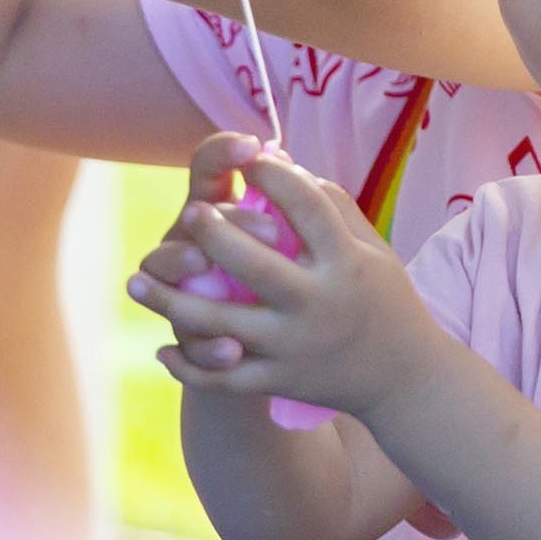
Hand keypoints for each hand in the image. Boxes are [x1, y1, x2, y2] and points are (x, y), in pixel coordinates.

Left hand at [126, 136, 441, 420]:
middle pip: (253, 265)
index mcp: (345, 263)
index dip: (274, 176)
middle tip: (189, 212)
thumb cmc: (383, 299)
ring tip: (136, 281)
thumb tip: (277, 160)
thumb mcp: (372, 248)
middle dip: (214, 234)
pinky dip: (189, 366)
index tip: (251, 158)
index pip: (306, 207)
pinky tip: (163, 348)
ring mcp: (293, 346)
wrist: (405, 380)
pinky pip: (223, 378)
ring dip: (170, 303)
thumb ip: (330, 204)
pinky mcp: (278, 381)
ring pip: (221, 325)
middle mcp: (318, 304)